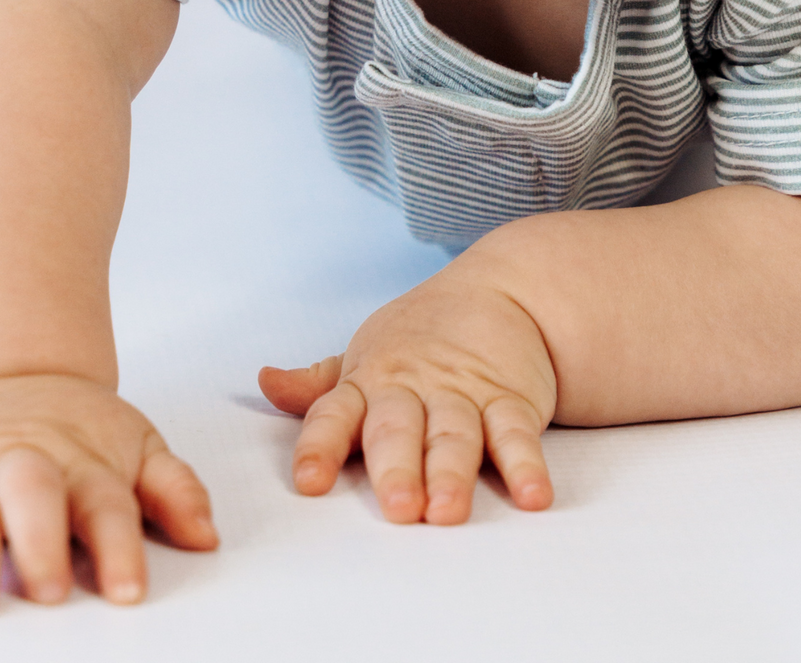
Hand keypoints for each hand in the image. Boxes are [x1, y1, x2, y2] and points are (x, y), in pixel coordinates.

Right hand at [0, 374, 216, 614]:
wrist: (15, 376)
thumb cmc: (81, 433)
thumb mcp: (137, 446)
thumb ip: (172, 488)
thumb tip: (208, 536)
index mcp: (84, 460)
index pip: (106, 503)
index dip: (119, 546)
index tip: (128, 591)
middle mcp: (26, 463)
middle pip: (35, 498)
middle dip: (40, 544)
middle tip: (46, 591)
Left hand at [259, 263, 557, 525]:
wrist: (500, 290)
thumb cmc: (418, 339)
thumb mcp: (364, 356)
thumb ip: (319, 384)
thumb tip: (267, 383)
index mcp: (369, 381)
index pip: (335, 414)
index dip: (321, 447)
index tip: (309, 482)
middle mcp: (412, 389)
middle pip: (400, 431)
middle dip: (396, 469)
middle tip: (398, 509)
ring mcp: (463, 393)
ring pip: (455, 435)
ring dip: (453, 473)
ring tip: (448, 511)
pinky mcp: (511, 400)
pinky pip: (517, 433)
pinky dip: (526, 464)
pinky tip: (532, 495)